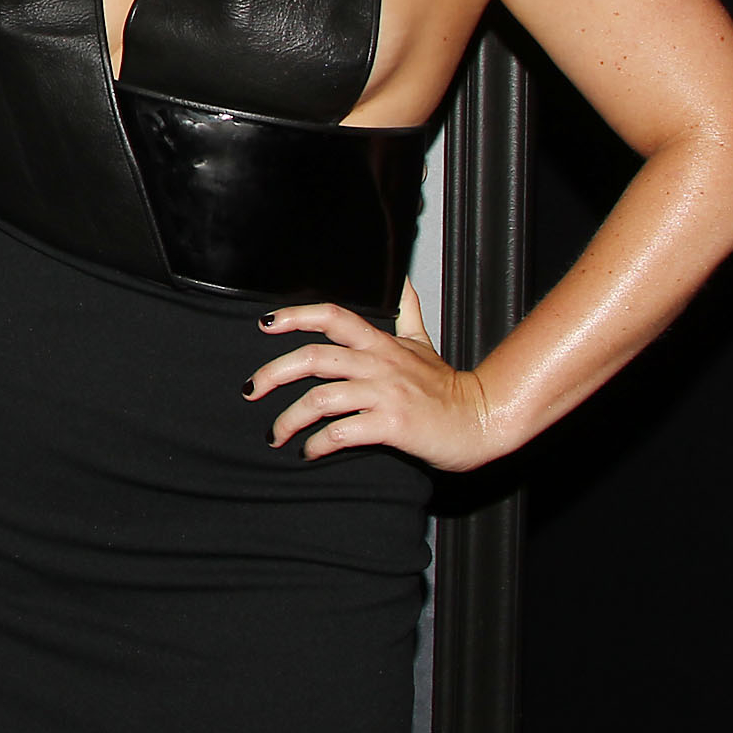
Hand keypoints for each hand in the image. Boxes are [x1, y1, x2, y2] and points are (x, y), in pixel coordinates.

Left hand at [246, 284, 507, 471]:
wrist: (482, 422)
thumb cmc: (448, 387)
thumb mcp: (425, 343)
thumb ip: (408, 313)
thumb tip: (403, 280)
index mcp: (381, 343)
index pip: (333, 316)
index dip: (296, 315)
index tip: (264, 323)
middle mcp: (379, 364)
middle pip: (313, 358)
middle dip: (273, 373)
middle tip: (250, 390)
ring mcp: (385, 394)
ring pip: (320, 399)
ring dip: (289, 419)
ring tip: (275, 435)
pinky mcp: (392, 426)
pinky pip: (341, 432)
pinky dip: (317, 444)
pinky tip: (308, 452)